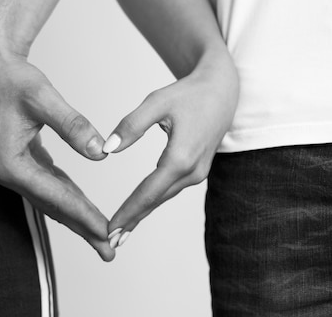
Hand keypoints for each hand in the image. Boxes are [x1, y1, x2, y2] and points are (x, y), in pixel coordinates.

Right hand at [0, 45, 114, 261]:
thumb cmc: (11, 79)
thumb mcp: (42, 97)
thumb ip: (72, 125)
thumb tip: (100, 153)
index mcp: (11, 163)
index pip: (55, 196)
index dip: (83, 215)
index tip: (106, 231)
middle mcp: (10, 173)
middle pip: (53, 207)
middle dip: (82, 228)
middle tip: (109, 251)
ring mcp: (15, 169)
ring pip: (52, 200)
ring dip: (77, 218)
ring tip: (101, 237)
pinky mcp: (23, 161)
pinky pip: (50, 186)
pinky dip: (68, 198)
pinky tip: (82, 206)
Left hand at [105, 60, 238, 248]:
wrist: (223, 90)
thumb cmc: (189, 94)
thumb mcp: (157, 102)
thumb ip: (131, 126)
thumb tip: (108, 150)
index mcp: (181, 157)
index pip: (148, 192)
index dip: (127, 212)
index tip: (110, 229)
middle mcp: (192, 171)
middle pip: (155, 201)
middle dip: (132, 221)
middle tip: (110, 242)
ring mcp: (198, 173)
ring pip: (163, 198)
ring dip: (142, 214)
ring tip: (120, 233)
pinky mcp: (198, 170)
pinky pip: (171, 190)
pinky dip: (153, 202)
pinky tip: (140, 211)